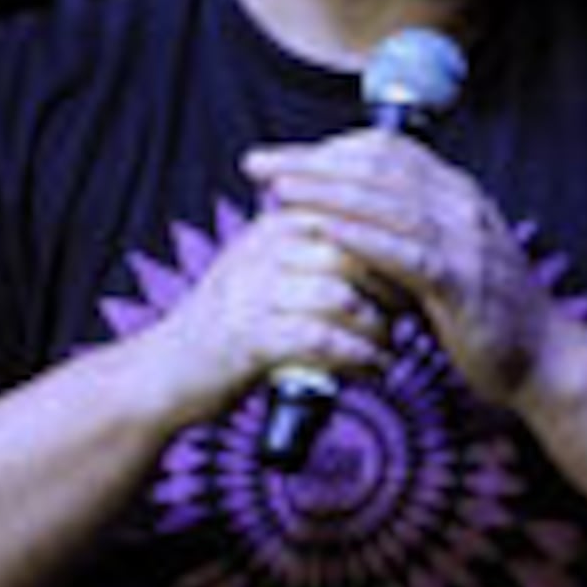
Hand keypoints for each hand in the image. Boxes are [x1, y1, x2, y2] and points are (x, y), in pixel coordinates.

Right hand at [136, 178, 406, 422]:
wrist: (166, 371)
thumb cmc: (232, 324)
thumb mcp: (271, 270)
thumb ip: (320, 251)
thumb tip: (389, 248)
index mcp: (275, 226)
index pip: (353, 214)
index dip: (395, 245)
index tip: (421, 271)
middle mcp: (264, 249)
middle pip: (355, 252)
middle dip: (396, 286)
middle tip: (416, 312)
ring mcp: (254, 291)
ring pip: (343, 297)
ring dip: (380, 328)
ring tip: (392, 346)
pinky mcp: (249, 337)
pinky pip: (321, 340)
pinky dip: (358, 357)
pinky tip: (374, 369)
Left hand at [244, 129, 554, 410]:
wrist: (544, 358)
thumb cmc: (485, 313)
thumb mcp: (446, 258)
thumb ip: (406, 233)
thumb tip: (346, 219)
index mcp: (457, 194)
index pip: (386, 151)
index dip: (329, 149)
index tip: (282, 157)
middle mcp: (463, 205)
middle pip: (377, 168)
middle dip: (311, 163)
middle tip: (258, 163)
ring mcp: (466, 241)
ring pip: (385, 204)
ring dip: (326, 194)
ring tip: (278, 190)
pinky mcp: (462, 282)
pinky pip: (403, 253)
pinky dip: (360, 238)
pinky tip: (323, 231)